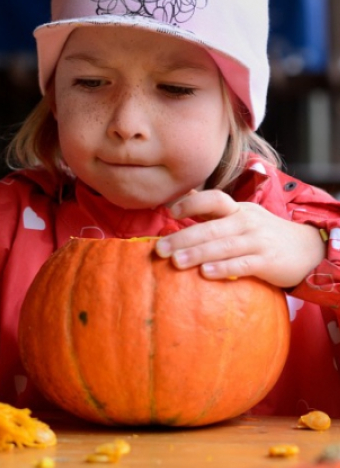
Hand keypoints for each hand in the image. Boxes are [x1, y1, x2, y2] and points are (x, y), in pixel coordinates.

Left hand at [155, 189, 325, 287]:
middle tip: (160, 249)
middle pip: (212, 227)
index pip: (215, 199)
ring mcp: (257, 241)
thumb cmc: (262, 233)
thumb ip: (213, 209)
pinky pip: (243, 265)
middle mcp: (246, 222)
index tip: (171, 212)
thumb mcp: (240, 216)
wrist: (307, 250)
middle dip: (183, 237)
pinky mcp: (267, 262)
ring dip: (198, 254)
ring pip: (224, 246)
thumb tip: (184, 194)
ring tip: (176, 262)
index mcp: (237, 209)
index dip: (193, 203)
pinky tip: (205, 273)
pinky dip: (224, 269)